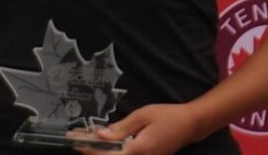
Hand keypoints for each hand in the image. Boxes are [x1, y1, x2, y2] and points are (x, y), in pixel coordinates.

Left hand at [74, 103, 202, 154]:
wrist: (191, 124)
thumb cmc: (168, 116)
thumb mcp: (142, 116)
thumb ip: (121, 128)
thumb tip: (101, 135)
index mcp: (139, 150)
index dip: (90, 151)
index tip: (76, 142)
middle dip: (93, 152)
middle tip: (77, 140)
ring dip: (102, 152)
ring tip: (87, 140)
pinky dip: (114, 151)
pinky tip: (106, 142)